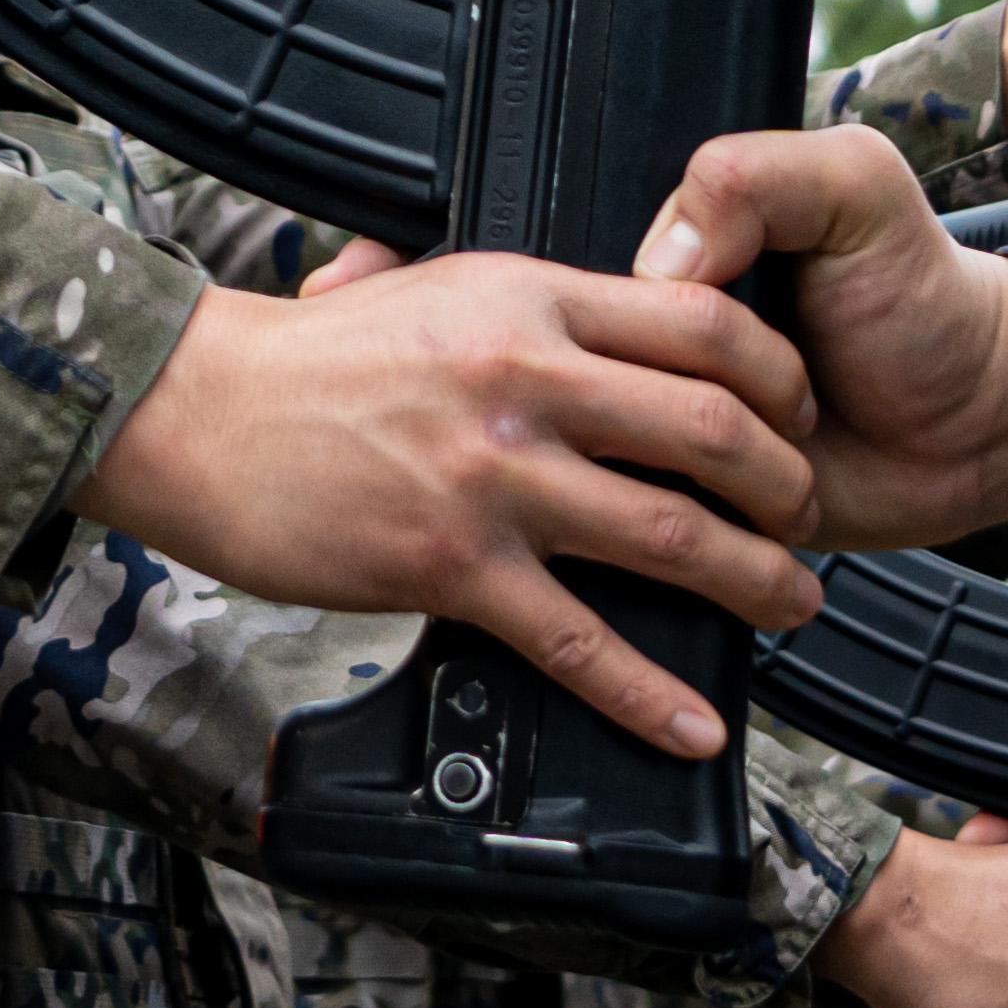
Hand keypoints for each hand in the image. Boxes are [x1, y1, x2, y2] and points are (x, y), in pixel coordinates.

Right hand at [75, 257, 821, 756]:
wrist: (198, 412)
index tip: (801, 413)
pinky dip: (647, 693)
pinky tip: (693, 722)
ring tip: (790, 604)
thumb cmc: (310, 358)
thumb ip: (531, 305)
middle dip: (788, 485)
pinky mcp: (451, 568)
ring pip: (669, 535)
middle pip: (713, 429)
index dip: (779, 377)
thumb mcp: (435, 284)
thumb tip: (618, 316)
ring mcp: (493, 479)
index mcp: (530, 300)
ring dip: (753, 580)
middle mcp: (525, 380)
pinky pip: (576, 642)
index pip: (704, 323)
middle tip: (809, 516)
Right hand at [636, 123, 1007, 548]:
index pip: (606, 291)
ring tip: (788, 444)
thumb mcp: (857, 190)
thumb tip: (660, 261)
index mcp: (675, 257)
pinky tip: (750, 501)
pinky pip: (654, 527)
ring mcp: (672, 436)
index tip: (745, 311)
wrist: (982, 422)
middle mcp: (658, 347)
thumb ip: (759, 176)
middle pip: (612, 377)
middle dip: (713, 390)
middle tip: (794, 385)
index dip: (671, 311)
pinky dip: (701, 518)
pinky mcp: (697, 513)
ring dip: (716, 460)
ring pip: (627, 458)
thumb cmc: (920, 298)